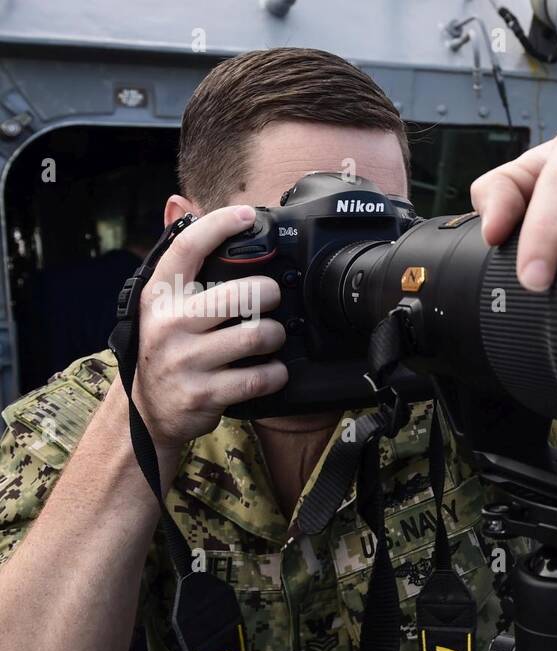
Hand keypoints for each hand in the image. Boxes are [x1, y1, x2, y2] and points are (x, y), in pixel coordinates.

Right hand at [131, 205, 286, 453]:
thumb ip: (178, 260)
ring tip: (273, 337)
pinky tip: (272, 369)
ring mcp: (185, 360)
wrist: (148, 410)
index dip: (218, 225)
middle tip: (272, 299)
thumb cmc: (166, 348)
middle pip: (241, 294)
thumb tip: (178, 202)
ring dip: (277, 336)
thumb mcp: (161, 304)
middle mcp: (168, 324)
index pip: (186, 248)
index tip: (246, 214)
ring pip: (257, 335)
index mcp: (159, 296)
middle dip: (269, 294)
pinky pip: (259, 377)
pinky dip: (275, 373)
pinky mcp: (203, 393)